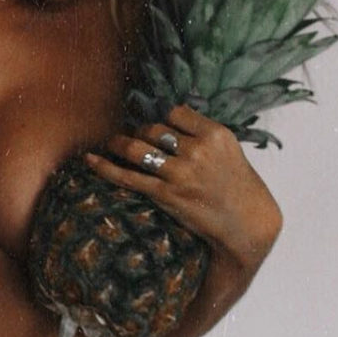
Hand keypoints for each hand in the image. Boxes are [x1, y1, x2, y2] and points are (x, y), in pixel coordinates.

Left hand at [85, 105, 281, 275]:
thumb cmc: (238, 185)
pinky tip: (90, 159)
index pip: (175, 112)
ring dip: (120, 144)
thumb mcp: (229, 149)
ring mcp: (180, 173)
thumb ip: (201, 133)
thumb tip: (168, 117)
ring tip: (113, 143)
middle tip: (138, 139)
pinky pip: (127, 176)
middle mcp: (197, 151)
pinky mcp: (165, 194)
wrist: (247, 223)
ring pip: (137, 148)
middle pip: (153, 129)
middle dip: (142, 133)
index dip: (165, 120)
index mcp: (215, 135)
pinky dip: (104, 166)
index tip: (163, 129)